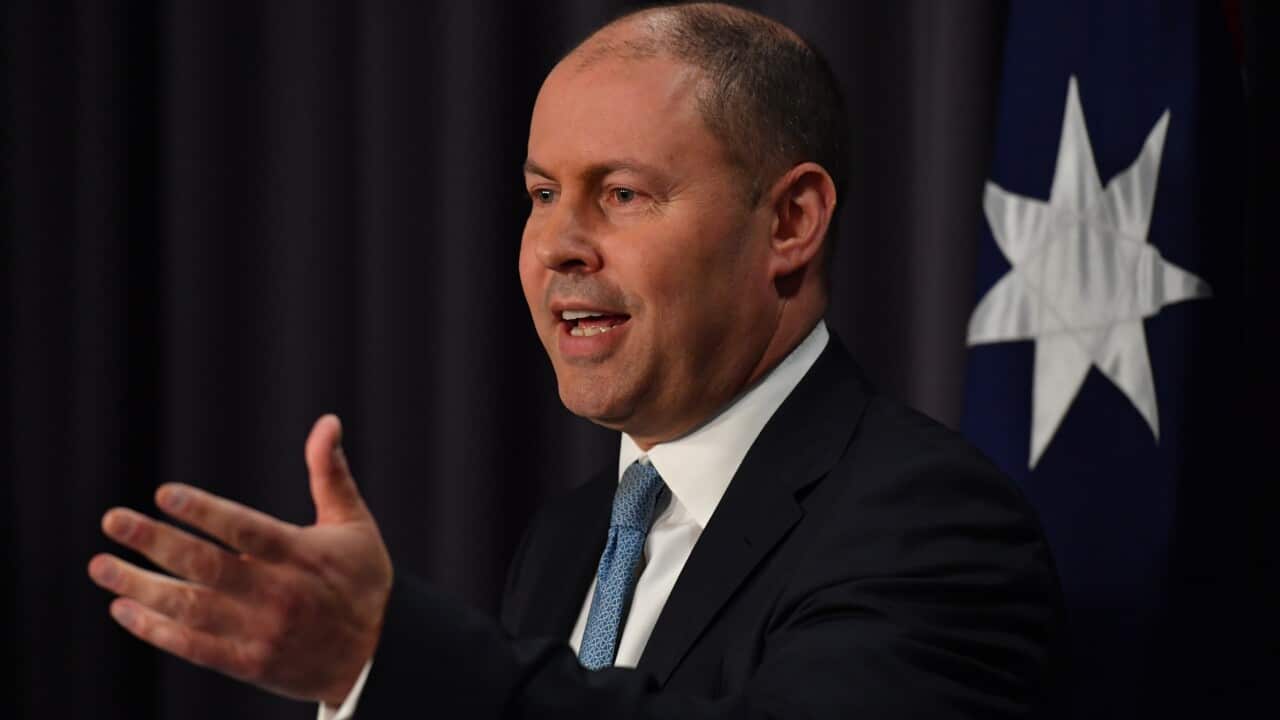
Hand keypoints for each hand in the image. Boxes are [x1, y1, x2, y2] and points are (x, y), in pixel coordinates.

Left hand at [87, 414, 392, 705]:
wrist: (379, 654)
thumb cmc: (362, 580)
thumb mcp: (354, 524)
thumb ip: (330, 473)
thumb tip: (327, 422)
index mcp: (302, 555)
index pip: (247, 530)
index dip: (205, 512)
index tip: (163, 494)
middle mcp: (279, 593)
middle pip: (208, 567)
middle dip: (155, 542)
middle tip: (113, 520)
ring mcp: (262, 632)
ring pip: (191, 608)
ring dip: (141, 587)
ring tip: (102, 567)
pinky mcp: (250, 663)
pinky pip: (193, 647)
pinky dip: (155, 629)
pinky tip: (124, 608)